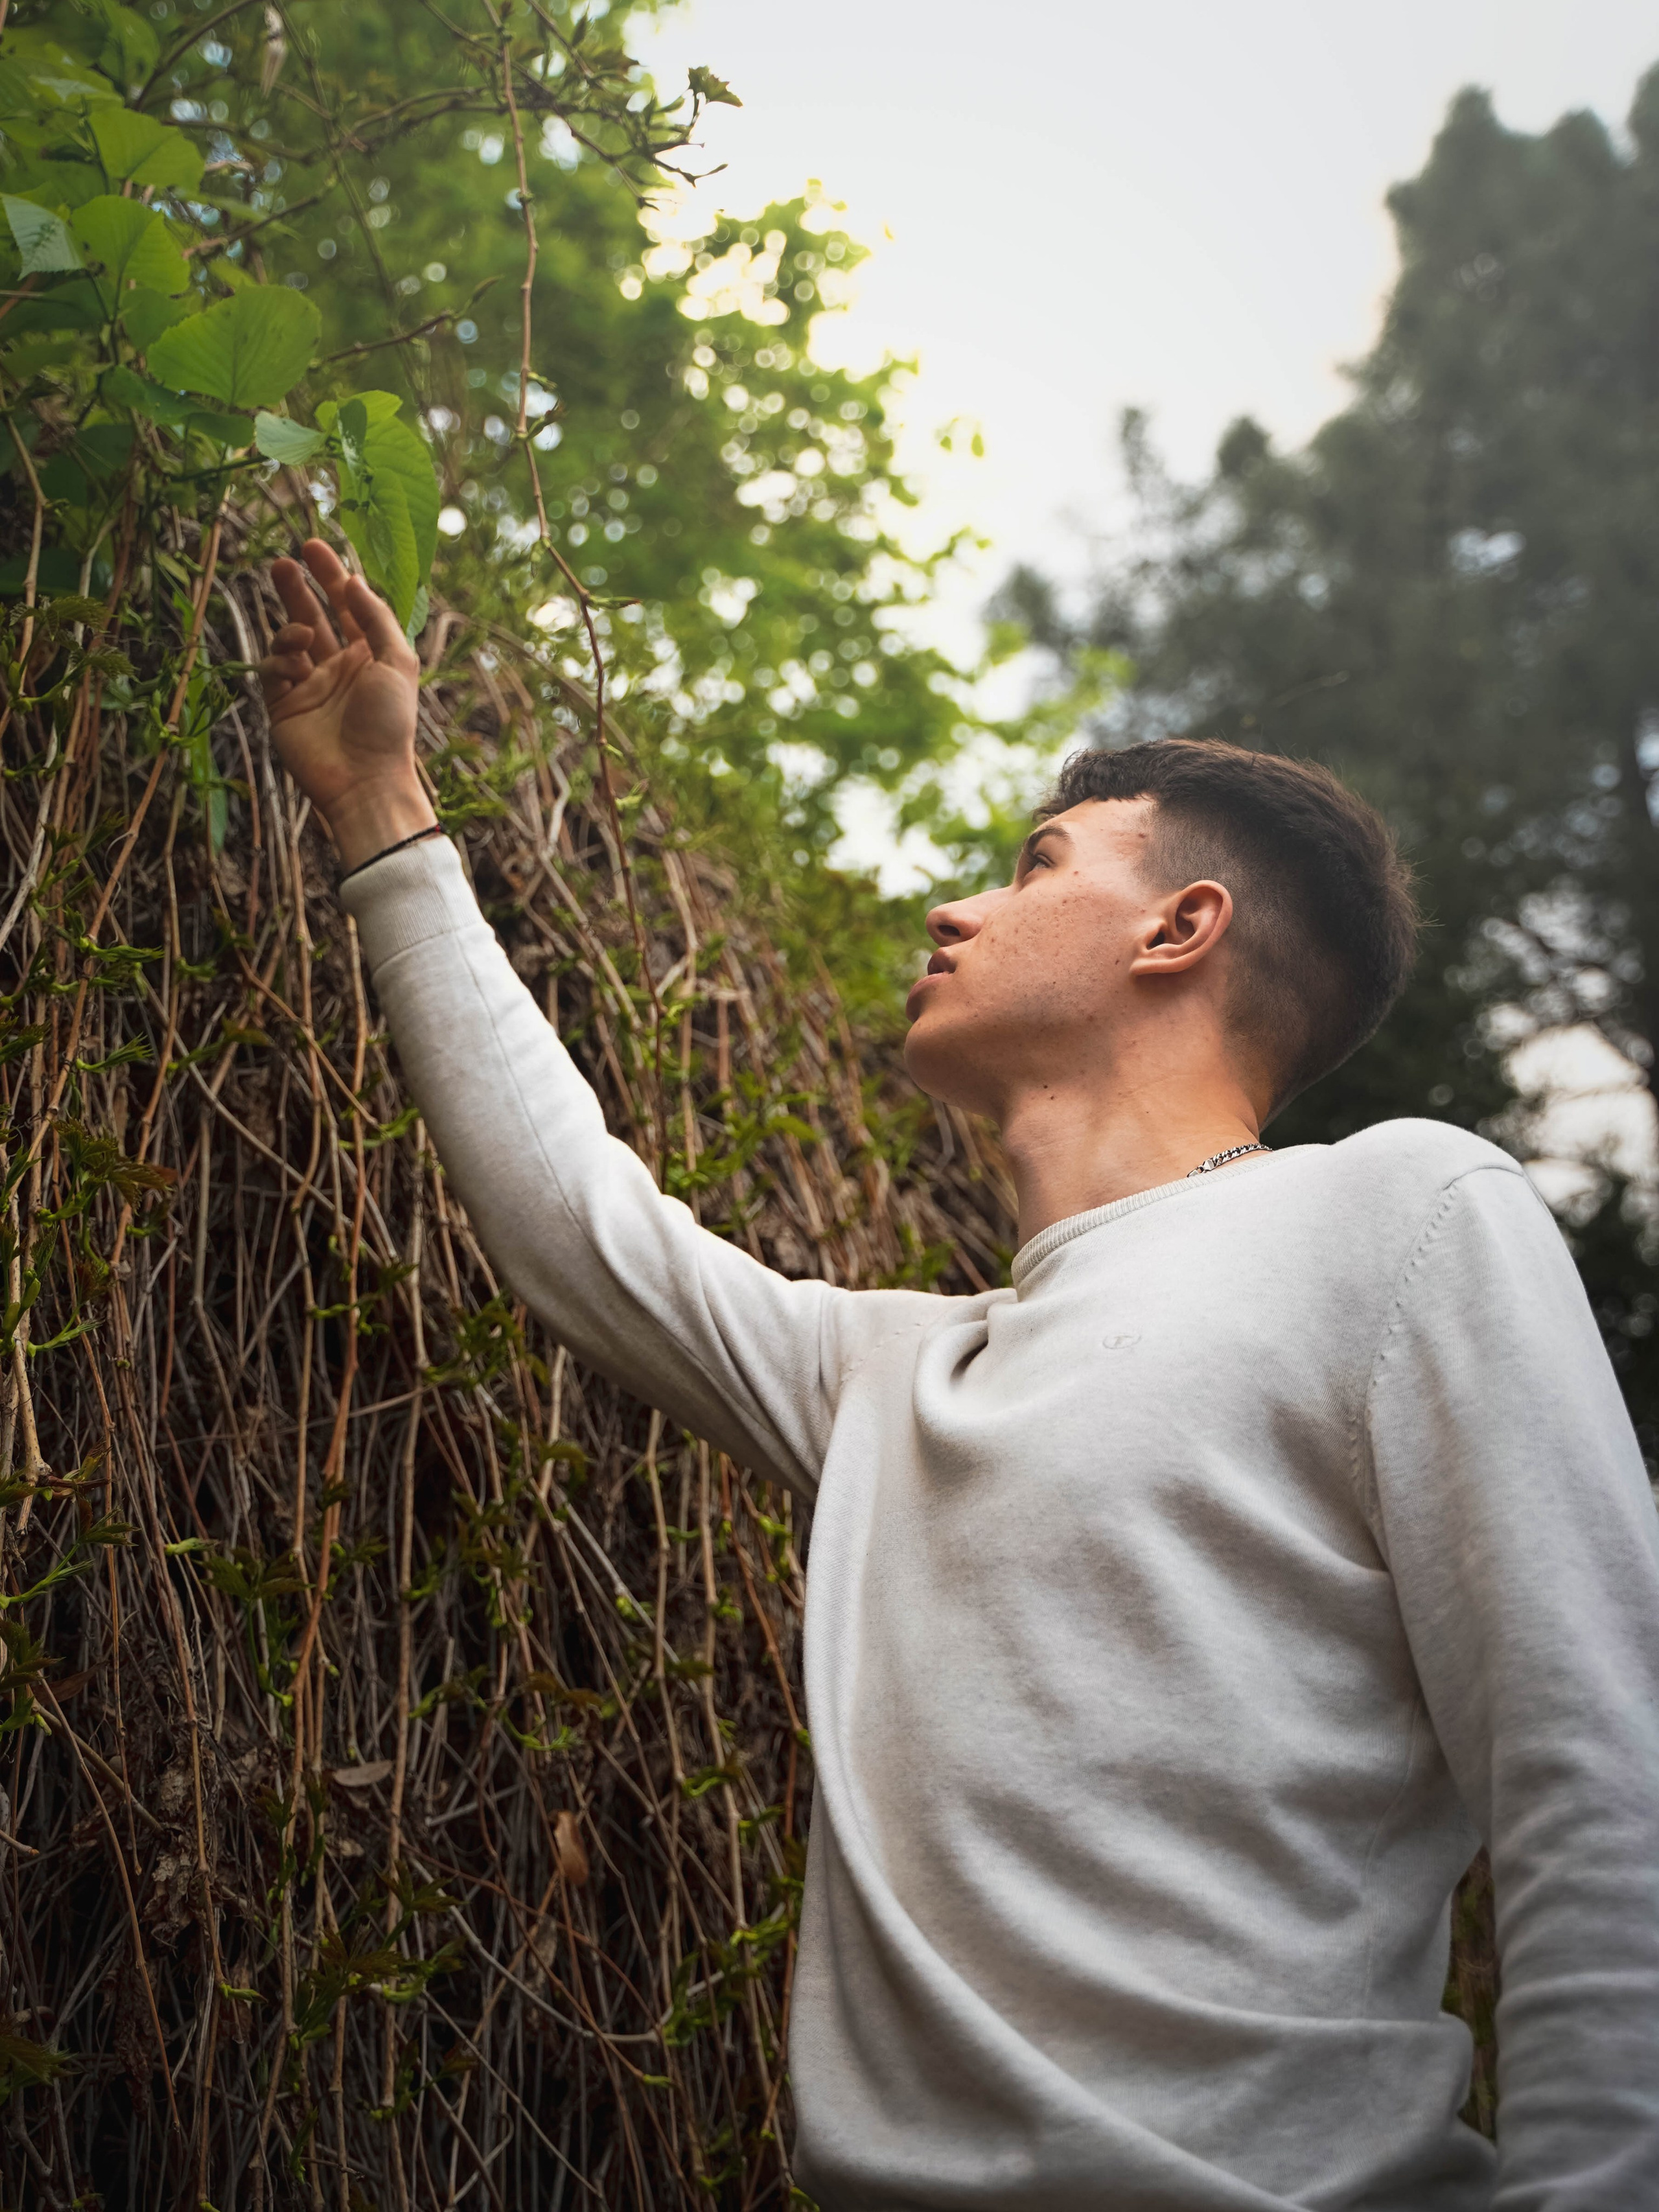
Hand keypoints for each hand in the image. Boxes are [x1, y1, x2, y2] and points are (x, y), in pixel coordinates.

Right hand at [259, 538, 435, 870]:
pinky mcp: (284, 705)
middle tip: (281, 562)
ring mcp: (309, 685)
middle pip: (311, 614)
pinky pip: (272, 668)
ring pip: (288, 639)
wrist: (364, 779)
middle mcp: (338, 667)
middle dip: (295, 588)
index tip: (311, 545)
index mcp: (369, 655)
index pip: (347, 605)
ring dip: (290, 628)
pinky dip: (280, 659)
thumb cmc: (389, 724)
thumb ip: (376, 618)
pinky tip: (294, 667)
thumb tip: (354, 581)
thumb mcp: (397, 663)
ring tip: (301, 637)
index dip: (330, 575)